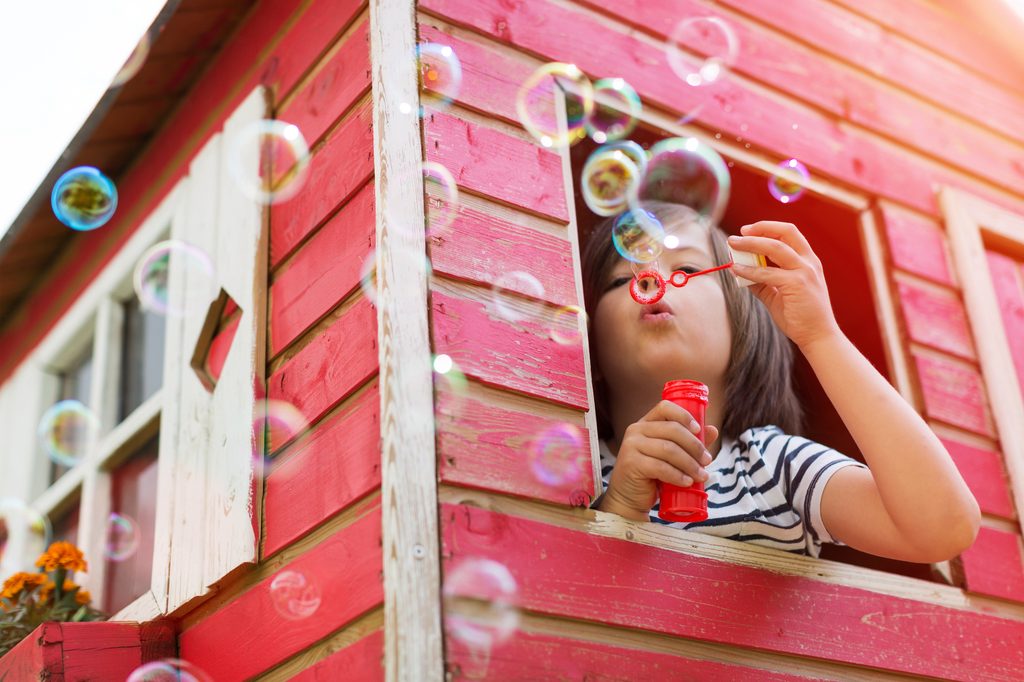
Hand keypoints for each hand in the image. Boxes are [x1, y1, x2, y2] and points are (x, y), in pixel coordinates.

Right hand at [603, 400, 719, 518]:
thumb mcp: (672, 457)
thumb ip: (690, 443)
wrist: (630, 498)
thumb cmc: (652, 476)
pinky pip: (660, 467)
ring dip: (689, 464)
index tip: (699, 429)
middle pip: (672, 429)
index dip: (684, 416)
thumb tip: (713, 430)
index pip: (665, 408)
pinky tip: (687, 482)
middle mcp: (636, 430)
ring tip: (701, 476)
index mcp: (646, 423)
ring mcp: (631, 446)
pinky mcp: (631, 464)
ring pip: (668, 449)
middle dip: (694, 446)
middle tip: (707, 460)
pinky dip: (677, 476)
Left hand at [727, 221, 841, 350]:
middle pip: (785, 233)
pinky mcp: (797, 284)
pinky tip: (736, 269)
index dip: (768, 228)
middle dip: (760, 228)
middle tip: (739, 233)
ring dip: (751, 244)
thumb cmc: (800, 316)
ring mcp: (805, 272)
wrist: (818, 336)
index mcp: (808, 261)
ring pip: (775, 248)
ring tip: (733, 245)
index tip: (748, 230)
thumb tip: (739, 270)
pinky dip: (749, 269)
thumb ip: (762, 281)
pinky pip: (767, 272)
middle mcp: (809, 262)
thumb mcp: (778, 294)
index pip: (789, 234)